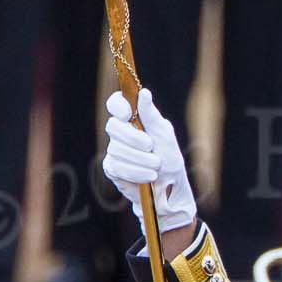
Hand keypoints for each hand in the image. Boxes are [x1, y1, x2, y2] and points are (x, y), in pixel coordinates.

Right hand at [103, 86, 198, 233]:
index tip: (128, 114)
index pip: (115, 103)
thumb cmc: (169, 158)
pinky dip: (136, 172)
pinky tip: (149, 176)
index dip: (118, 106)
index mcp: (132, 118)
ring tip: (156, 166)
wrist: (169, 189)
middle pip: (112, 126)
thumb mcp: (164, 134)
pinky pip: (118, 167)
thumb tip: (144, 93)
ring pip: (116, 149)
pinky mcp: (112, 169)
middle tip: (150, 146)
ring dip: (140, 159)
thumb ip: (152, 115)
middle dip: (133, 138)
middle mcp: (120, 132)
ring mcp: (114, 151)